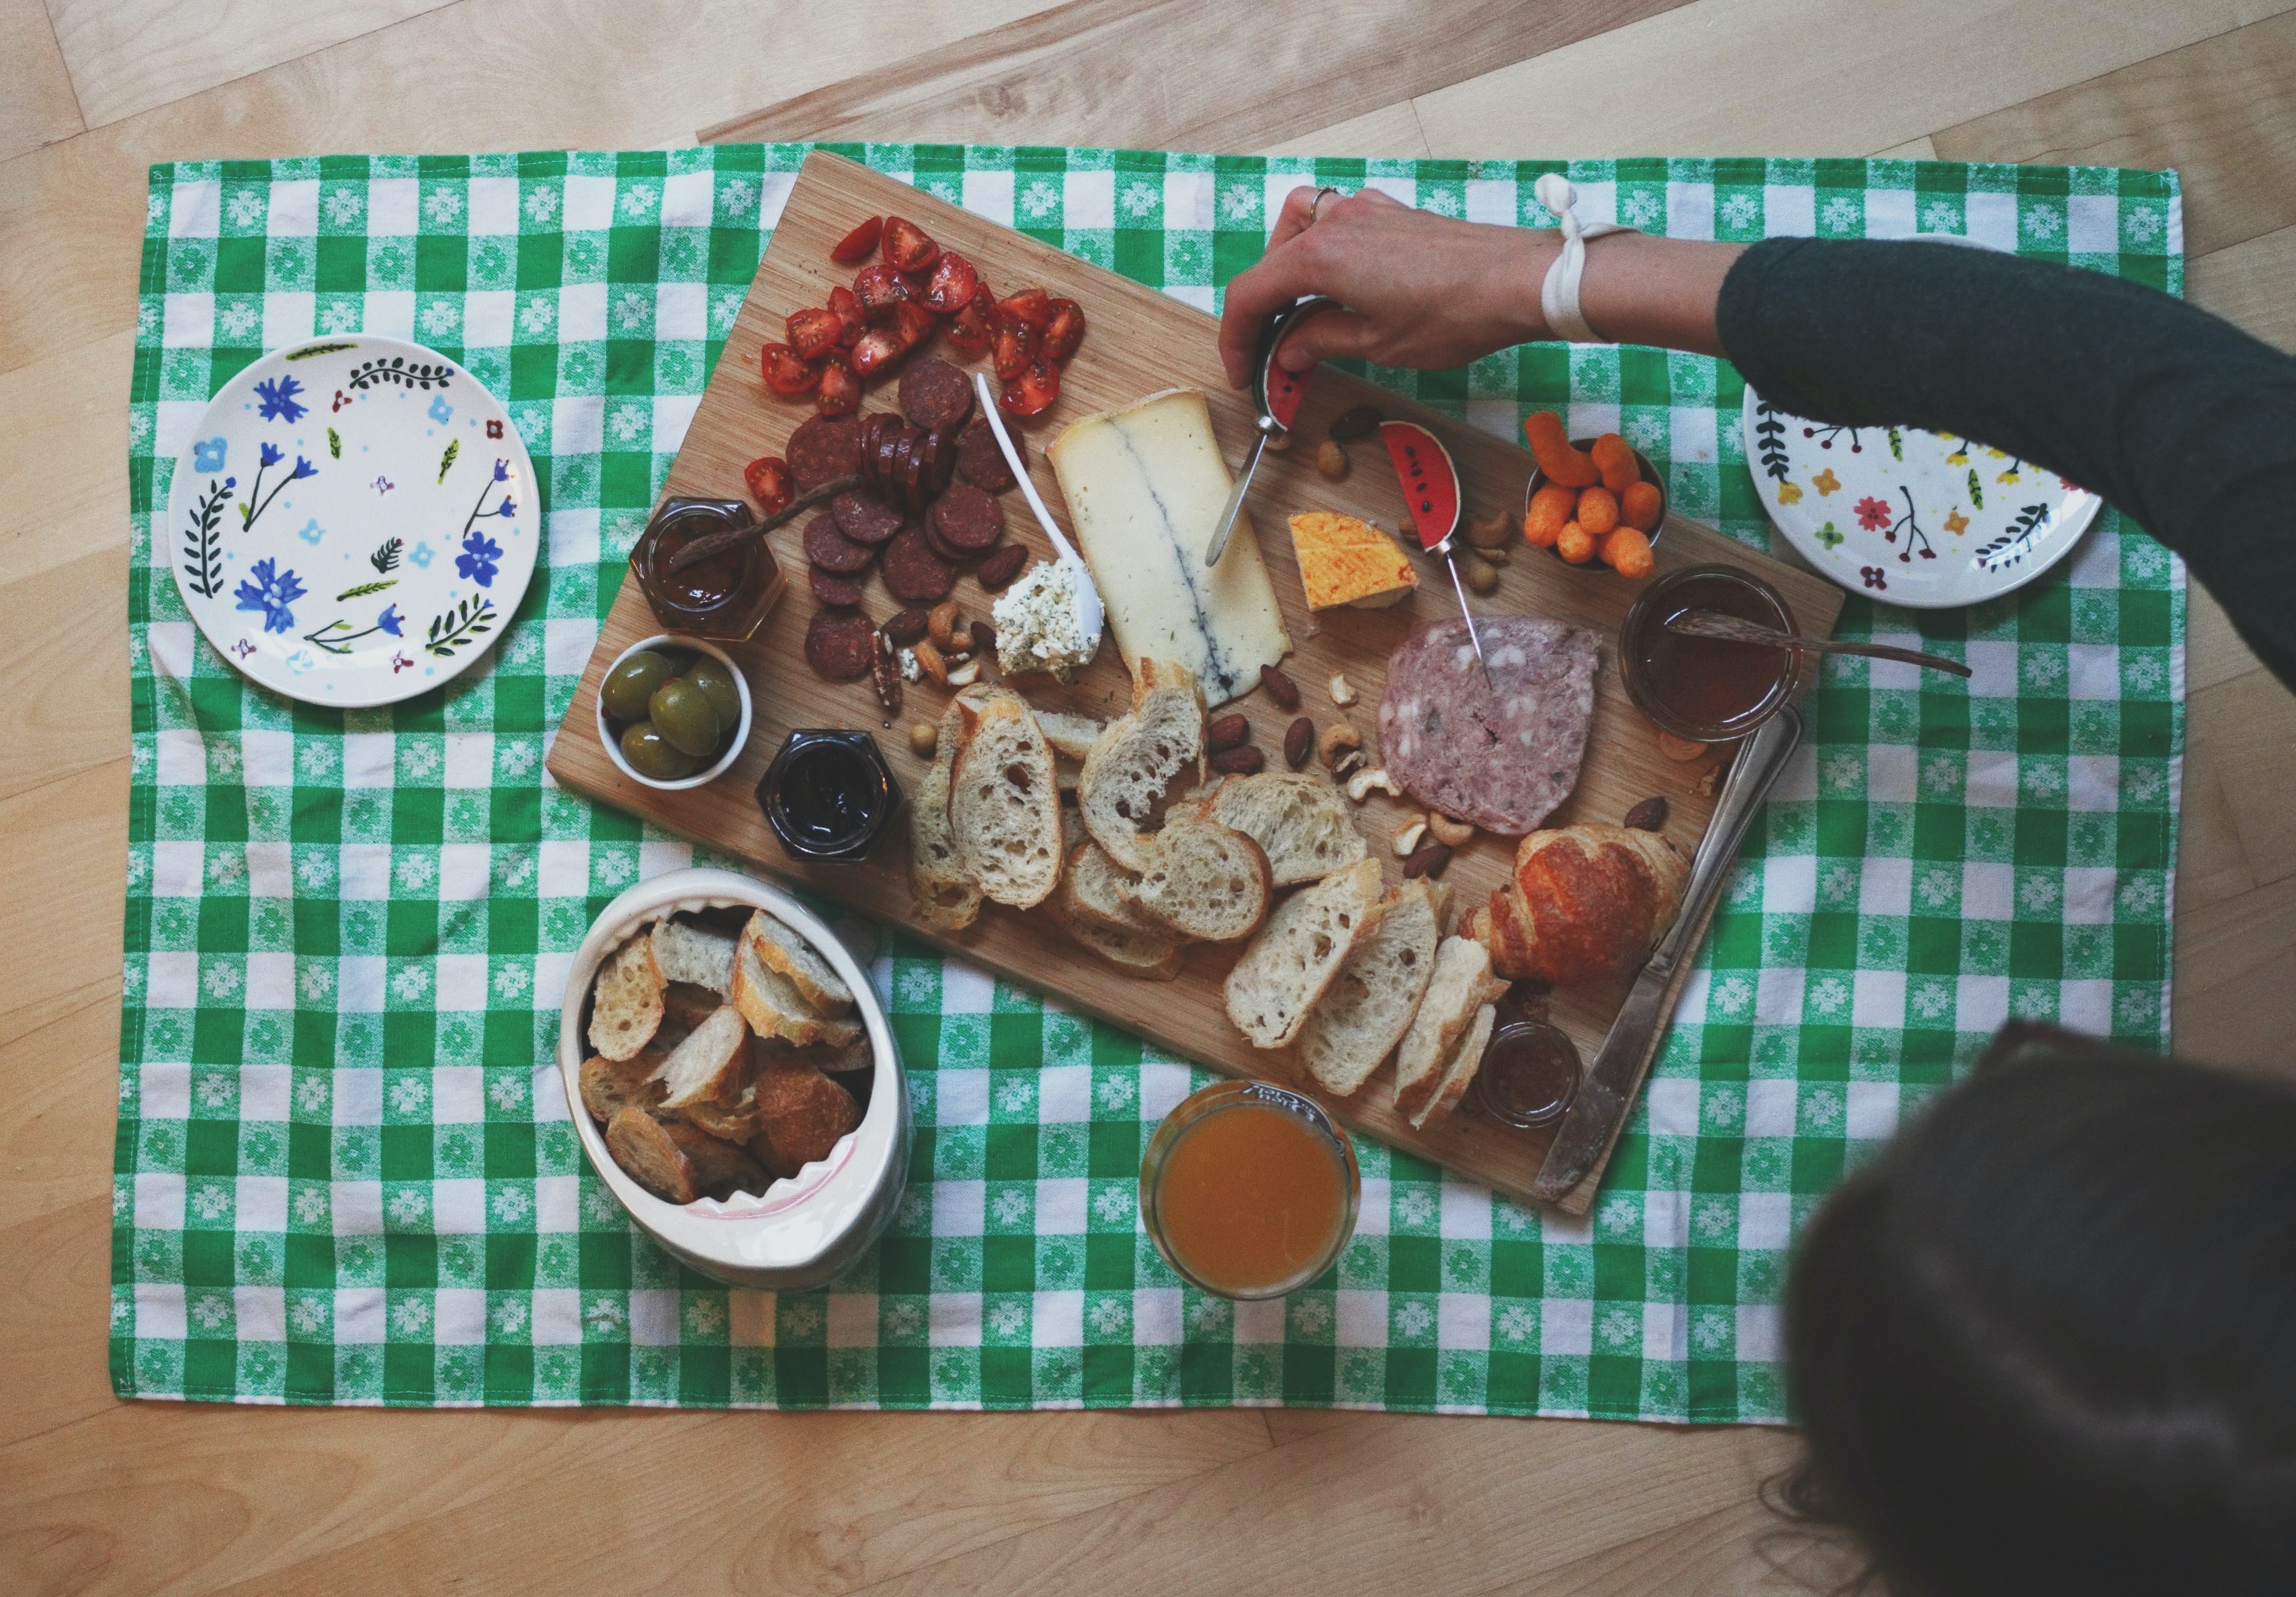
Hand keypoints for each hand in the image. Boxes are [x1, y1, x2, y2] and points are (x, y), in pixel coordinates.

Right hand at [1217, 186, 1557, 387]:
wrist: (1517, 280)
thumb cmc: (1453, 313)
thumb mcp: (1376, 342)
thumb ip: (1320, 341)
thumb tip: (1287, 352)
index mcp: (1319, 256)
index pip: (1251, 294)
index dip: (1237, 339)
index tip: (1242, 373)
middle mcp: (1334, 222)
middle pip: (1269, 260)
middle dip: (1259, 308)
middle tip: (1265, 351)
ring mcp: (1363, 211)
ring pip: (1298, 226)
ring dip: (1284, 267)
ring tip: (1295, 309)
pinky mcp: (1390, 213)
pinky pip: (1336, 221)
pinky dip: (1321, 250)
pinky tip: (1339, 284)